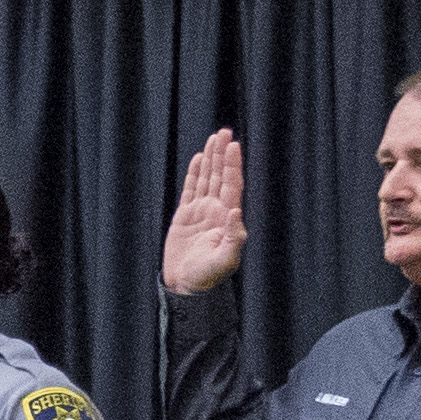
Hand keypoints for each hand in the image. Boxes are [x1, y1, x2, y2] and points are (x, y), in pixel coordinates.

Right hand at [161, 128, 246, 295]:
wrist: (187, 287)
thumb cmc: (208, 277)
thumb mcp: (225, 261)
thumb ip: (233, 237)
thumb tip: (235, 211)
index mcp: (227, 218)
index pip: (231, 185)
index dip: (232, 165)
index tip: (233, 146)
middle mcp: (215, 211)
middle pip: (220, 176)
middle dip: (222, 154)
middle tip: (224, 133)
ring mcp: (200, 212)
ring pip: (206, 179)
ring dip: (210, 159)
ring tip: (213, 139)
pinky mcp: (185, 217)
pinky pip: (190, 190)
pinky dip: (194, 174)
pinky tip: (198, 159)